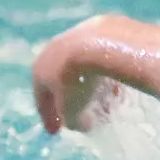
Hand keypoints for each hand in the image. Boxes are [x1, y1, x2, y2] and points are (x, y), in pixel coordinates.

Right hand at [32, 18, 123, 133]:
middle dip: (70, 98)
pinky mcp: (101, 28)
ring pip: (83, 65)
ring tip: (106, 100)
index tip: (55, 132)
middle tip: (79, 112)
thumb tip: (79, 124)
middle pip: (61, 79)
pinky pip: (102, 56)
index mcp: (40, 70)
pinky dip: (106, 70)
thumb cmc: (78, 82)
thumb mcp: (72, 110)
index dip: (49, 117)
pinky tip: (119, 82)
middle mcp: (54, 50)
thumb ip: (73, 121)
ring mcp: (76, 36)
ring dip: (92, 84)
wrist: (100, 44)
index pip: (41, 98)